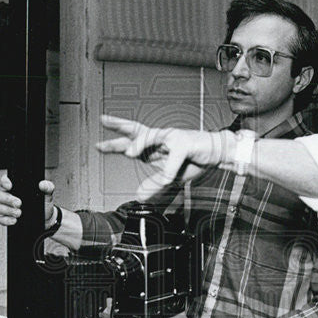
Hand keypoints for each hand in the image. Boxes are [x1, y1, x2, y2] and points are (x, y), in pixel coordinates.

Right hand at [0, 176, 54, 227]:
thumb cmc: (44, 203)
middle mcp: (9, 196)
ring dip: (8, 210)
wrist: (46, 218)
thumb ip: (47, 187)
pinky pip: (2, 219)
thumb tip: (42, 185)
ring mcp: (7, 208)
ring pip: (0, 207)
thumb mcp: (47, 194)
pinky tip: (15, 220)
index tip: (10, 186)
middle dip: (8, 199)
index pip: (4, 181)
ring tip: (19, 213)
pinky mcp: (8, 218)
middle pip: (0, 195)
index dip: (4, 182)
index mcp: (16, 187)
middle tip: (19, 203)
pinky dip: (7, 220)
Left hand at [95, 115, 225, 199]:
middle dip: (119, 125)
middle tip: (103, 120)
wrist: (218, 154)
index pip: (132, 141)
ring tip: (129, 153)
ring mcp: (172, 138)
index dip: (115, 143)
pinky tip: (166, 179)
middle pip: (137, 129)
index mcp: (155, 146)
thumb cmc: (194, 161)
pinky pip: (174, 157)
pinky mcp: (185, 142)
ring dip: (139, 144)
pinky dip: (169, 169)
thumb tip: (139, 197)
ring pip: (152, 136)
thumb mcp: (171, 178)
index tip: (98, 145)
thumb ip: (154, 185)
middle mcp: (161, 138)